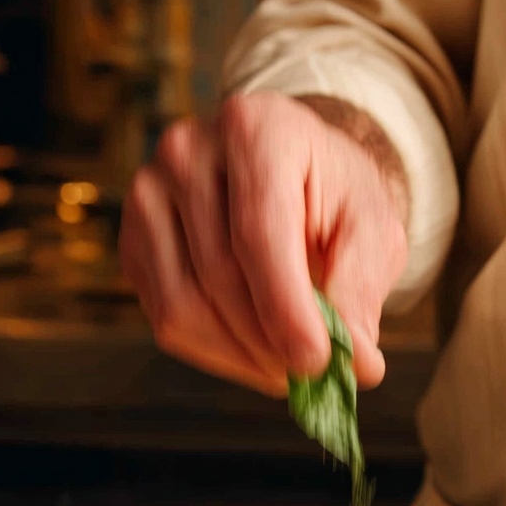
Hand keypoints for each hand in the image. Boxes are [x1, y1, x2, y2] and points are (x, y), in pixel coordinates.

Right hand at [118, 91, 408, 396]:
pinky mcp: (132, 243)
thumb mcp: (372, 229)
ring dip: (244, 357)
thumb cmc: (336, 199)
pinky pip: (165, 320)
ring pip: (184, 309)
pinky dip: (217, 353)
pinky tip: (256, 349)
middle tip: (317, 376)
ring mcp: (148, 195)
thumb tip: (357, 363)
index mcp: (256, 129)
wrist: (296, 177)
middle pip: (220, 276)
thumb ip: (362, 290)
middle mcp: (187, 151)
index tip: (318, 362)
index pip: (259, 233)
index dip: (286, 309)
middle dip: (272, 343)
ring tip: (290, 365)